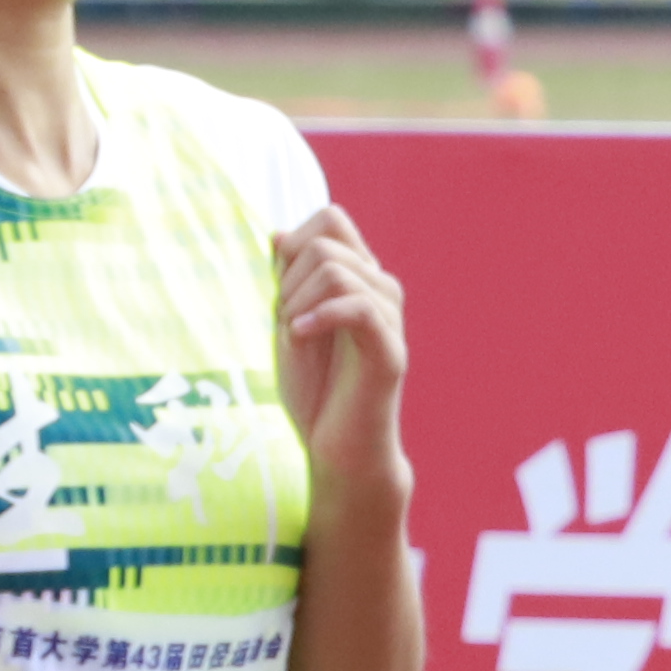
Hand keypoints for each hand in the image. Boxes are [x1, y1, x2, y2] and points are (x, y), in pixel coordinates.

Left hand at [278, 199, 407, 485]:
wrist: (338, 450)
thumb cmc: (315, 392)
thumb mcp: (288, 324)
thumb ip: (287, 280)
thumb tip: (279, 234)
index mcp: (360, 279)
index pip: (331, 219)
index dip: (294, 244)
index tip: (282, 293)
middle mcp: (382, 290)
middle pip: (327, 241)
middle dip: (288, 279)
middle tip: (285, 324)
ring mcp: (390, 319)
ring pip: (336, 270)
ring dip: (297, 302)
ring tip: (293, 337)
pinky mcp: (390, 351)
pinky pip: (359, 306)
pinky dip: (318, 317)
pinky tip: (299, 338)